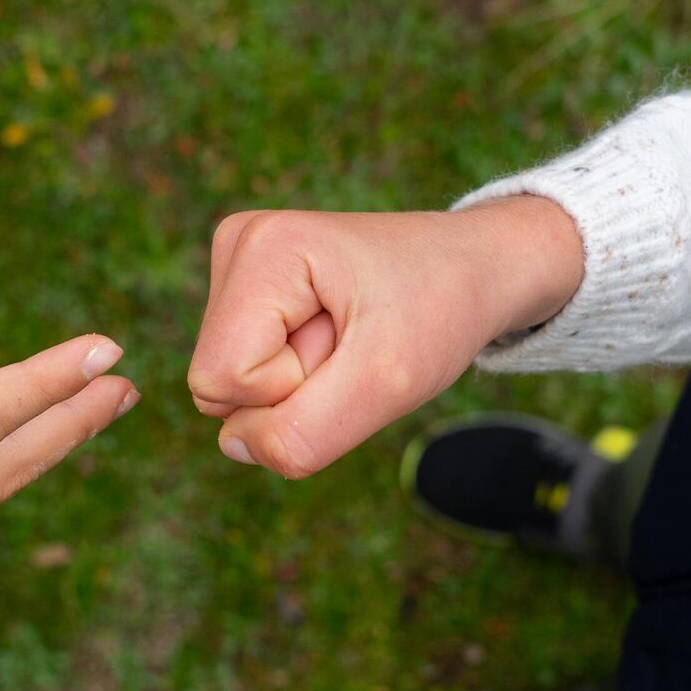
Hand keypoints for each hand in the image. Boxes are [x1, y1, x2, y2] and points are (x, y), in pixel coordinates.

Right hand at [186, 196, 583, 475]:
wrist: (474, 268)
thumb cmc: (438, 311)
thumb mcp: (385, 384)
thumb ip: (303, 433)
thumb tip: (233, 445)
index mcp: (261, 249)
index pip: (223, 381)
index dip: (291, 389)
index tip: (351, 346)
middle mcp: (236, 245)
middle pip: (216, 384)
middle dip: (292, 387)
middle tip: (353, 344)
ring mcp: (235, 265)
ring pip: (227, 385)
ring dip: (298, 382)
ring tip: (349, 336)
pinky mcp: (244, 288)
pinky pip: (241, 373)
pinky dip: (294, 373)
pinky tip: (335, 336)